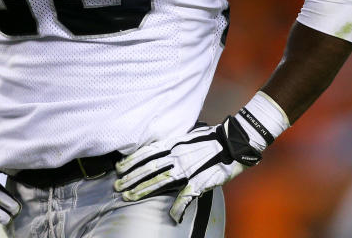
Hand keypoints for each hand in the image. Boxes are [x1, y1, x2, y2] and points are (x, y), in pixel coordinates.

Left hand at [114, 115, 262, 222]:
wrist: (234, 142)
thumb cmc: (212, 137)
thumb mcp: (188, 135)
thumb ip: (173, 144)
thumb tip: (159, 149)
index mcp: (175, 144)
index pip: (148, 153)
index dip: (132, 160)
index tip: (119, 167)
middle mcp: (177, 156)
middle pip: (149, 168)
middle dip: (131, 178)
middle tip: (117, 186)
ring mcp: (188, 169)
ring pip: (160, 181)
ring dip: (143, 190)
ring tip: (129, 197)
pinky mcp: (200, 181)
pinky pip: (186, 196)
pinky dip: (178, 206)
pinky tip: (171, 215)